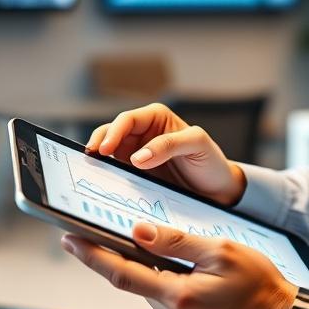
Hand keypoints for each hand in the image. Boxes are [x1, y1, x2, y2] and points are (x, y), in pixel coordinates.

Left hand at [61, 222, 297, 308]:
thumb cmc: (258, 282)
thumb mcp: (220, 251)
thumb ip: (176, 241)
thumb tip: (138, 231)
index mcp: (179, 297)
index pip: (123, 274)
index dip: (93, 256)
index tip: (69, 239)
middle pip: (132, 281)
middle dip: (114, 256)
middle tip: (94, 230)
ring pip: (148, 288)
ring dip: (142, 267)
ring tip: (140, 241)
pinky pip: (163, 297)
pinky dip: (159, 278)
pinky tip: (167, 263)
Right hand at [86, 102, 245, 206]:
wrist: (217, 191)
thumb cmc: (210, 162)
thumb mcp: (197, 145)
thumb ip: (169, 145)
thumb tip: (138, 157)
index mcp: (156, 117)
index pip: (127, 120)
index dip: (113, 132)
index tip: (104, 149)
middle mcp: (143, 133)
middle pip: (111, 133)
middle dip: (98, 143)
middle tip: (91, 160)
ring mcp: (136, 154)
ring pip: (109, 153)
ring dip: (99, 161)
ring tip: (91, 172)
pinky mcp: (134, 174)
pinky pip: (115, 172)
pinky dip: (107, 176)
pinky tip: (101, 183)